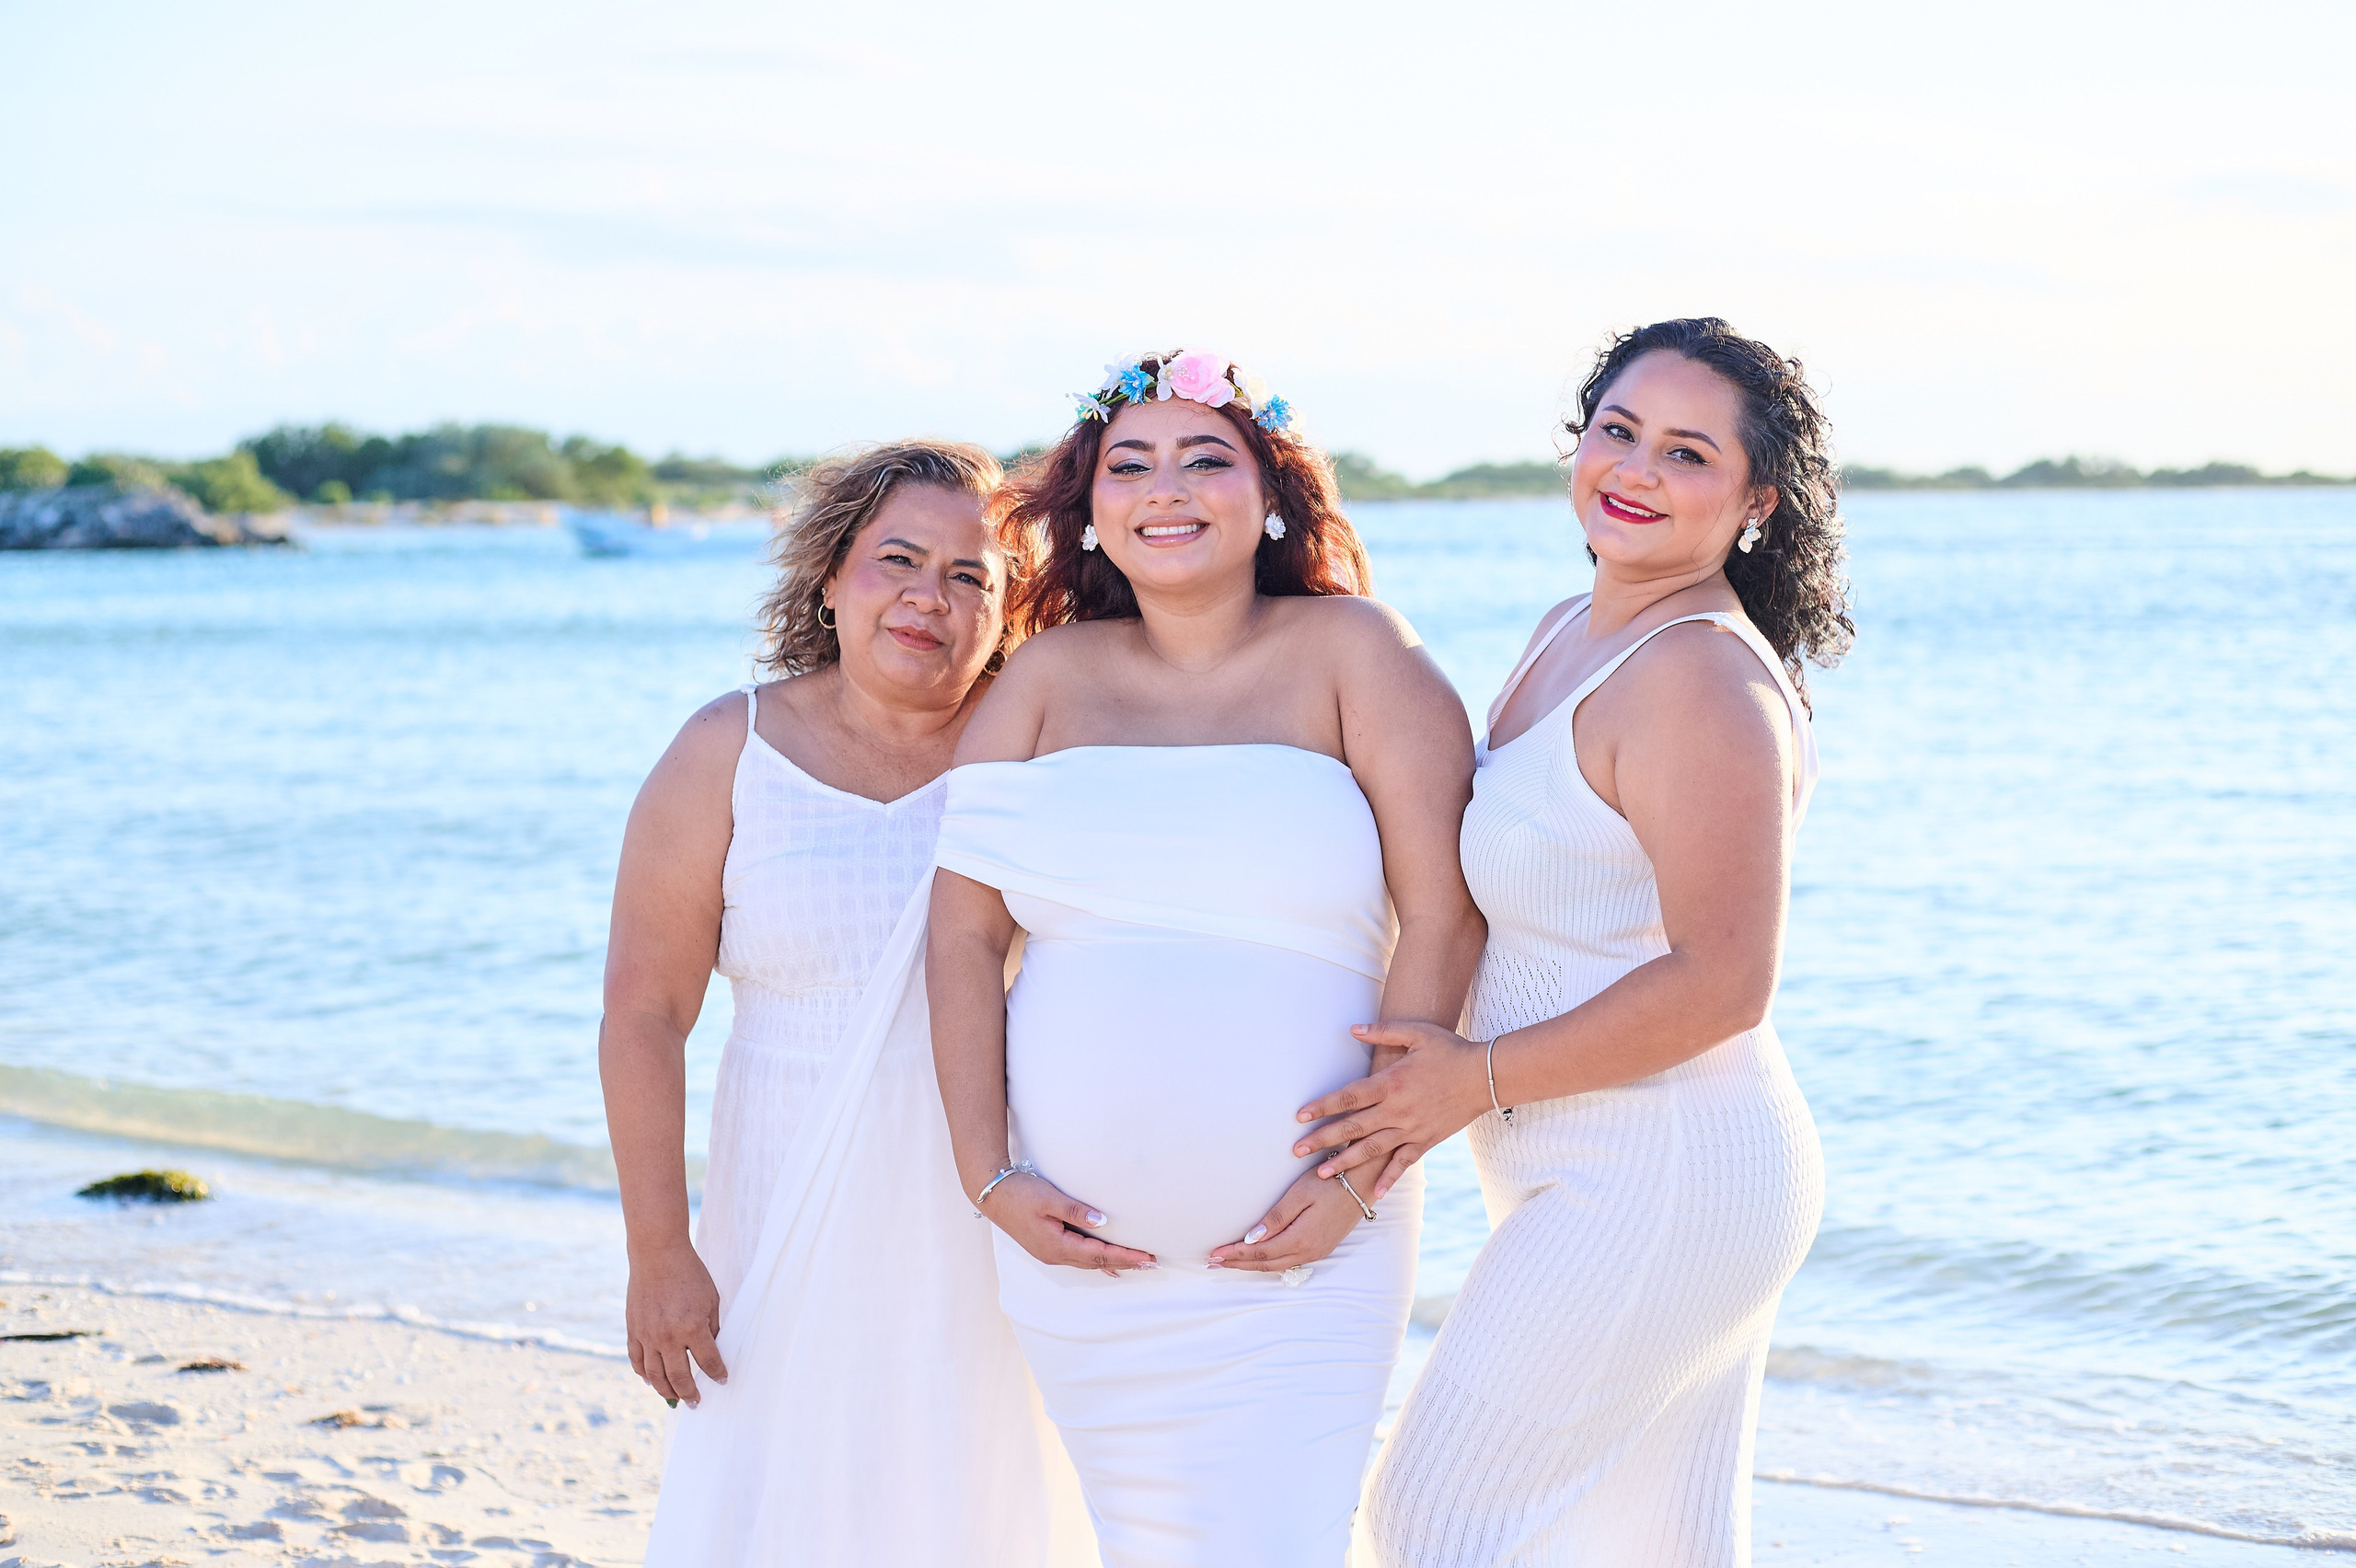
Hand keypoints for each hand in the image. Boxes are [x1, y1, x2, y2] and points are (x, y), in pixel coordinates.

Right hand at [626, 1241, 726, 1407]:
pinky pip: (636, 1361)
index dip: (717, 1374)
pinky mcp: (633, 1330)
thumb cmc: (690, 1274)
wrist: (658, 1255)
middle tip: (696, 1403)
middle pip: (679, 1377)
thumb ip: (712, 1328)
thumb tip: (711, 1352)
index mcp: (692, 1327)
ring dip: (665, 1391)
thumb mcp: (711, 1299)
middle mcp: (667, 1336)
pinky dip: (643, 1375)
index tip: (722, 1381)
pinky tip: (651, 1381)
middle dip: (690, 1394)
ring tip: (675, 1399)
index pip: (709, 1362)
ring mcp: (647, 1335)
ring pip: (654, 1376)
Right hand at [983, 1171, 1156, 1276]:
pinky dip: (1096, 1259)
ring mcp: (1050, 1252)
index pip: (1099, 1254)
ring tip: (1136, 1263)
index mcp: (1057, 1245)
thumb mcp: (1050, 1198)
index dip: (1125, 1256)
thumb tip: (1103, 1222)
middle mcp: (1055, 1254)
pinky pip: (1079, 1257)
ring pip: (1088, 1261)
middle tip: (1151, 1263)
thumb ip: (1076, 1211)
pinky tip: (1107, 1263)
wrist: (992, 1193)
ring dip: (1113, 1262)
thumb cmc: (1020, 1193)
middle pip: (1096, 1262)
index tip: (1147, 1257)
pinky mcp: (1047, 1245)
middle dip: (1125, 1262)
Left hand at [1208, 1166, 1369, 1272]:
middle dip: (1237, 1264)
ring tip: (1229, 1262)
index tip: (1214, 1253)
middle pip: (1266, 1264)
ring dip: (1251, 1265)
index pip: (1260, 1253)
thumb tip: (1251, 1239)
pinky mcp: (1321, 1247)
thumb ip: (1275, 1219)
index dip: (1235, 1254)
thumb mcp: (1299, 1195)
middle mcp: (1309, 1252)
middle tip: (1212, 1263)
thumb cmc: (1329, 1182)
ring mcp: (1317, 1252)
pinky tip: (1258, 1258)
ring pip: (1277, 1265)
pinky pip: (1288, 1261)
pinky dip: (1268, 1262)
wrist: (1363, 1182)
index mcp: (1301, 1239)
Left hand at [1292, 1020, 1494, 1198]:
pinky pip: (1403, 1163)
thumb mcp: (1416, 1033)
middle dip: (1322, 1140)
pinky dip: (1388, 1178)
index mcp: (1390, 1083)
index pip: (1348, 1098)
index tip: (1300, 1116)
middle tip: (1296, 1151)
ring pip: (1371, 1149)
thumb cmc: (1449, 1051)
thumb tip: (1352, 1029)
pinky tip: (1373, 1193)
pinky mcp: (1426, 1141)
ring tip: (1322, 1174)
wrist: (1485, 1076)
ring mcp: (1411, 1128)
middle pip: (1352, 1127)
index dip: (1322, 1107)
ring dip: (1345, 1162)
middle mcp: (1397, 1110)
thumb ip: (1383, 1031)